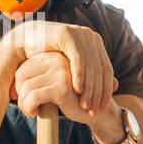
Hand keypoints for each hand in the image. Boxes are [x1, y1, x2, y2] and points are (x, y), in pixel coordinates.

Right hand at [0, 19, 116, 115]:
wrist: (25, 39)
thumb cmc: (49, 56)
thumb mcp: (74, 67)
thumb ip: (93, 75)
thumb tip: (117, 84)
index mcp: (95, 43)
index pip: (107, 70)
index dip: (106, 90)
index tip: (104, 108)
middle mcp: (91, 37)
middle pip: (101, 69)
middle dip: (99, 93)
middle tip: (95, 110)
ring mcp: (81, 33)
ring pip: (91, 66)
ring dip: (89, 88)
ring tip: (86, 104)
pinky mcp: (69, 34)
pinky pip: (78, 58)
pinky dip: (79, 75)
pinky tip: (77, 90)